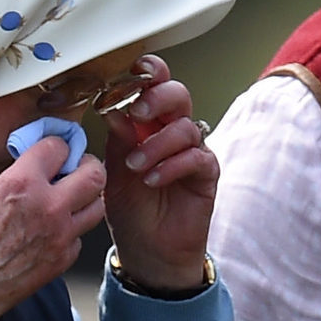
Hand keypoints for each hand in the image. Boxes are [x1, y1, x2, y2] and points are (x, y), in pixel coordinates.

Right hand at [0, 135, 106, 320]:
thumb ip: (0, 179)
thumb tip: (13, 174)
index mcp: (22, 183)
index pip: (57, 147)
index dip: (55, 147)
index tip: (52, 152)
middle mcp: (48, 206)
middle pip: (94, 174)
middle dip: (88, 165)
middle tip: (78, 168)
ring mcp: (60, 235)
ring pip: (97, 207)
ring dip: (86, 199)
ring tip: (72, 199)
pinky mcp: (62, 260)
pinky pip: (79, 238)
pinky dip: (70, 232)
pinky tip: (54, 232)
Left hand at [101, 55, 216, 290]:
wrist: (147, 251)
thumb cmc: (130, 210)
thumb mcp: (114, 173)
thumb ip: (118, 141)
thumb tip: (114, 108)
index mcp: (146, 126)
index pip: (153, 88)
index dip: (149, 73)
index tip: (136, 68)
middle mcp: (171, 133)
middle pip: (177, 95)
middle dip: (158, 98)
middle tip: (138, 113)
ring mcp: (191, 152)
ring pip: (185, 127)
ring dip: (157, 144)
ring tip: (137, 167)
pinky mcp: (205, 174)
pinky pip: (197, 157)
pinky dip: (172, 165)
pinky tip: (154, 180)